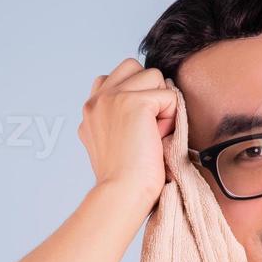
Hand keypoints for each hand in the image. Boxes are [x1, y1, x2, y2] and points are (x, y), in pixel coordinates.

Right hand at [77, 58, 178, 206]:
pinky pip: (169, 96)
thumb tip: (147, 104)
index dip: (137, 97)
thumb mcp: (113, 142)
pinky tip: (158, 139)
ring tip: (153, 134)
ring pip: (155, 77)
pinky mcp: (133, 102)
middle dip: (150, 91)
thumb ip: (118, 118)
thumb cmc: (125, 179)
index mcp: (91, 109)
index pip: (118, 77)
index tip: (137, 131)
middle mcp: (97, 99)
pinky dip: (171, 118)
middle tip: (148, 128)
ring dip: (162, 105)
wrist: (123, 194)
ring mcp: (113, 98)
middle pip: (135, 67)